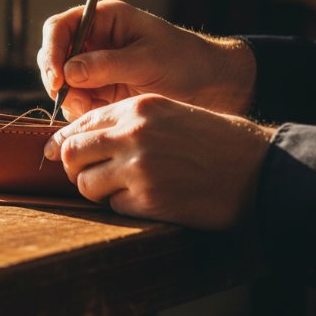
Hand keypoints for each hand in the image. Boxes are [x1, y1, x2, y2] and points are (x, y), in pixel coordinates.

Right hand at [37, 0, 255, 120]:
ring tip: (91, 110)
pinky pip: (78, 102)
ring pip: (63, 83)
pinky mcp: (103, 92)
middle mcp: (96, 42)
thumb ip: (108, 65)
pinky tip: (98, 116)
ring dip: (70, 99)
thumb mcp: (149, 60)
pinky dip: (81, 112)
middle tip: (69, 99)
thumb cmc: (187, 62)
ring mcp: (97, 68)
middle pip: (55, 55)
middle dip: (57, 78)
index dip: (52, 50)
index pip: (61, 27)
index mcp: (105, 19)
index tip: (57, 77)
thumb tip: (69, 71)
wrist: (213, 88)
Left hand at [43, 94, 275, 229]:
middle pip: (72, 153)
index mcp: (138, 107)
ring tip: (123, 190)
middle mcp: (133, 133)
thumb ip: (128, 122)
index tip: (57, 153)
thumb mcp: (171, 114)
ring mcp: (138, 167)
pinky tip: (150, 201)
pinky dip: (125, 207)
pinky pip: (114, 206)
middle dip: (74, 168)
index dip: (65, 141)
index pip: (81, 123)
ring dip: (98, 191)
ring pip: (86, 184)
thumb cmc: (215, 142)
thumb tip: (78, 138)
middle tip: (87, 177)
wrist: (258, 169)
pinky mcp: (148, 199)